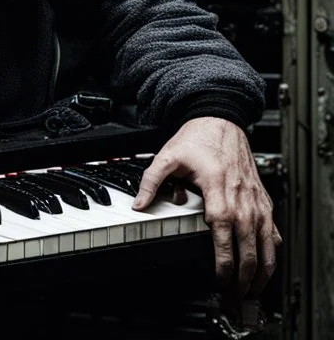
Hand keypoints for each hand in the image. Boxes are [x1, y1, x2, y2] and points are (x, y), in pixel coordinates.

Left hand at [131, 117, 280, 297]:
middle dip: (244, 275)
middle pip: (249, 246)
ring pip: (267, 242)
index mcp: (218, 189)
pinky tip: (265, 264)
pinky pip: (273, 230)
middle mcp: (241, 198)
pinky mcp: (262, 198)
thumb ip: (152, 181)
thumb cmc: (199, 137)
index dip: (224, 259)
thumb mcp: (168, 155)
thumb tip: (138, 204)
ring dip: (262, 269)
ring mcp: (255, 199)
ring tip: (252, 289)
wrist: (221, 117)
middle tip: (234, 295)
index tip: (220, 277)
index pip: (224, 232)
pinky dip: (272, 251)